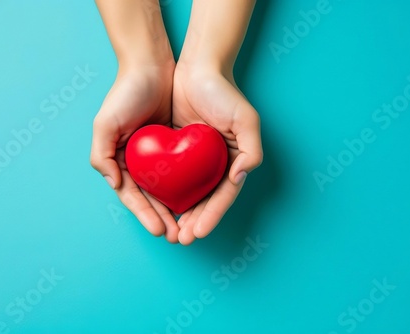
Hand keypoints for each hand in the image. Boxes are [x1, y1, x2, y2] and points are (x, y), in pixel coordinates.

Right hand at [90, 62, 178, 242]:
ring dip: (177, 209)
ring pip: (169, 189)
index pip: (133, 196)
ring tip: (189, 227)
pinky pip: (183, 172)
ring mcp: (158, 154)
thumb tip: (113, 184)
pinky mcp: (176, 146)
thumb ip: (102, 155)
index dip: (145, 214)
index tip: (161, 230)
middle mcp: (139, 161)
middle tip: (178, 236)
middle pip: (152, 198)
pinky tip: (198, 200)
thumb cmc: (125, 93)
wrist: (151, 65)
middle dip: (163, 218)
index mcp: (121, 161)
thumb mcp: (105, 123)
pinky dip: (188, 187)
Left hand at [172, 62, 262, 244]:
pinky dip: (166, 193)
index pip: (223, 196)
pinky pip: (171, 176)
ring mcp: (194, 159)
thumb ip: (251, 150)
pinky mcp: (176, 150)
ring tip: (169, 231)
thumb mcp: (246, 119)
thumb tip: (239, 178)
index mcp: (232, 161)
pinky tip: (158, 206)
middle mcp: (214, 163)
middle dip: (194, 222)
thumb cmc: (224, 92)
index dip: (212, 216)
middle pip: (204, 200)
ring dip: (179, 214)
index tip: (198, 233)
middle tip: (181, 239)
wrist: (197, 69)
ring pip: (186, 193)